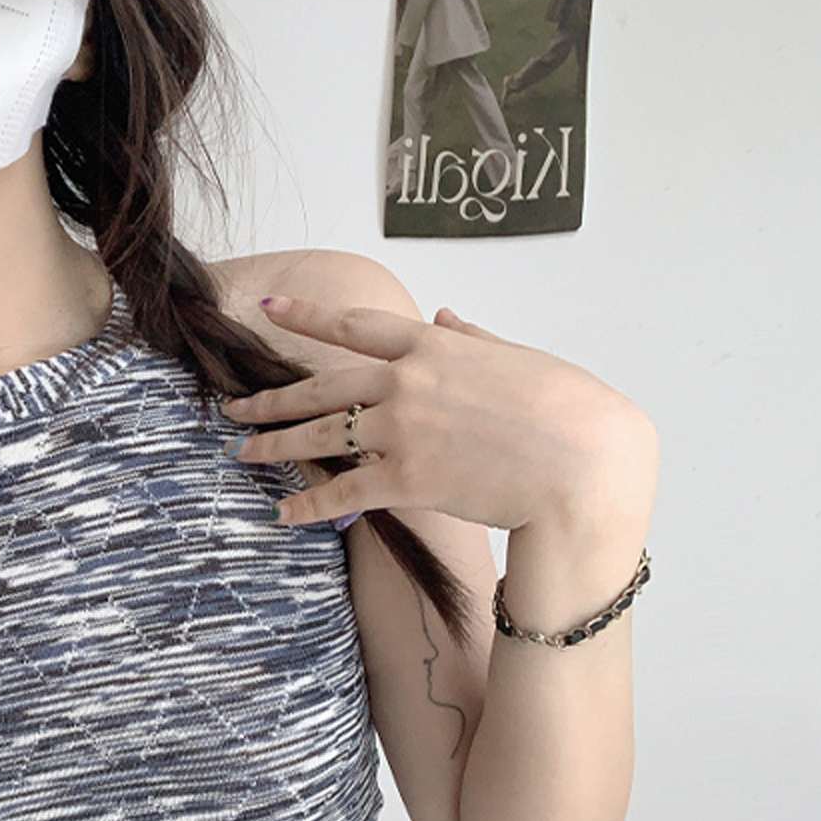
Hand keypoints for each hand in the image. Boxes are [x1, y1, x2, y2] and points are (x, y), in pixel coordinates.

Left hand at [221, 296, 653, 533]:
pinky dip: (309, 503)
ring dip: (275, 444)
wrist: (586, 465)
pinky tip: (282, 512)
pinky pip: (344, 491)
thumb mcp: (518, 357)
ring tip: (241, 452)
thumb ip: (472, 336)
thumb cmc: (568, 409)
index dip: (306, 315)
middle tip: (235, 406)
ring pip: (322, 435)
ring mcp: (403, 430)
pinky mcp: (408, 479)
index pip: (354, 326)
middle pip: (322, 387)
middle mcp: (407, 382)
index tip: (268, 308)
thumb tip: (445, 313)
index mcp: (432, 346)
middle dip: (273, 397)